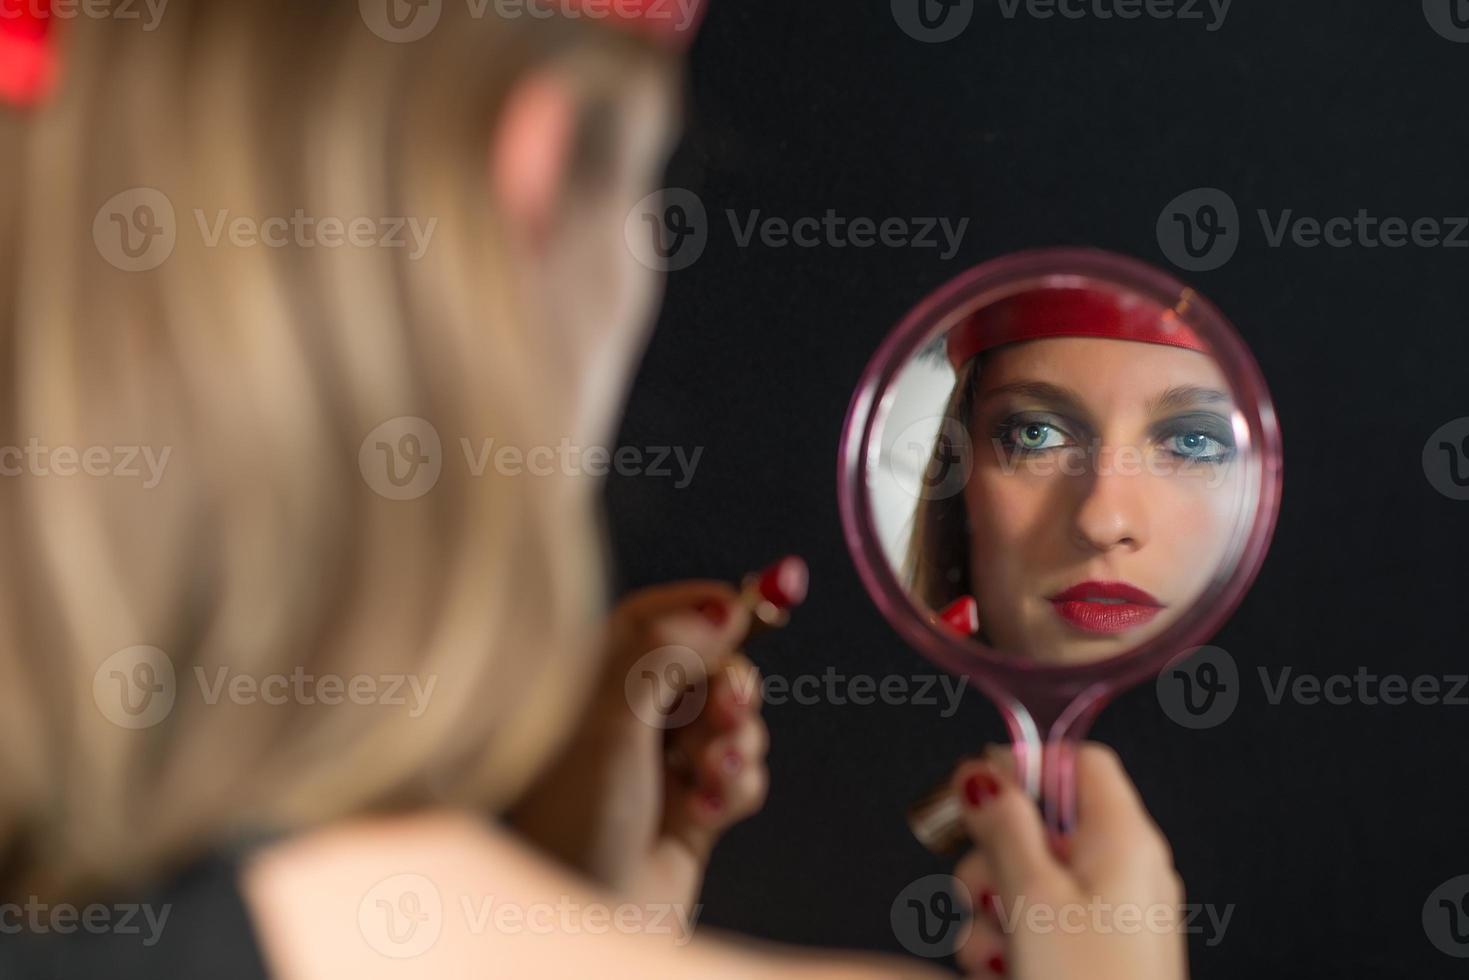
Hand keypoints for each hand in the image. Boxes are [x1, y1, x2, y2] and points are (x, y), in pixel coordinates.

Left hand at [508, 579, 770, 909]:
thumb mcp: (612, 720)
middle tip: (730, 708)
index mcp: (592, 684)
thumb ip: (666, 652)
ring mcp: (662, 765)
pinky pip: (742, 774)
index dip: (701, 606)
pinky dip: (737, 787)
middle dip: (731, 687)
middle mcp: (628, 719)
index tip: (750, 602)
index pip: (653, 618)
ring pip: (733, 722)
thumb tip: (721, 608)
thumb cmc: (575, 824)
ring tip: (713, 772)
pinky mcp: (694, 809)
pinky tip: (707, 811)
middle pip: (707, 668)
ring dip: (737, 743)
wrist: (583, 922)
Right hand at [949, 744, 1187, 979]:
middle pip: (1042, 823)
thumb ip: (1003, 826)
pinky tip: (1001, 970)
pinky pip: (1042, 922)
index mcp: (1125, 839)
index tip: (978, 790)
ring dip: (992, 910)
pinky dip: (1012, 941)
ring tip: (992, 952)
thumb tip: (984, 775)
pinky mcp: (1097, 953)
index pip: (1078, 762)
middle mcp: (1127, 869)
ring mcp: (1114, 914)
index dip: (1024, 766)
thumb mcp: (1031, 896)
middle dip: (993, 858)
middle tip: (977, 891)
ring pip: (1031, 878)